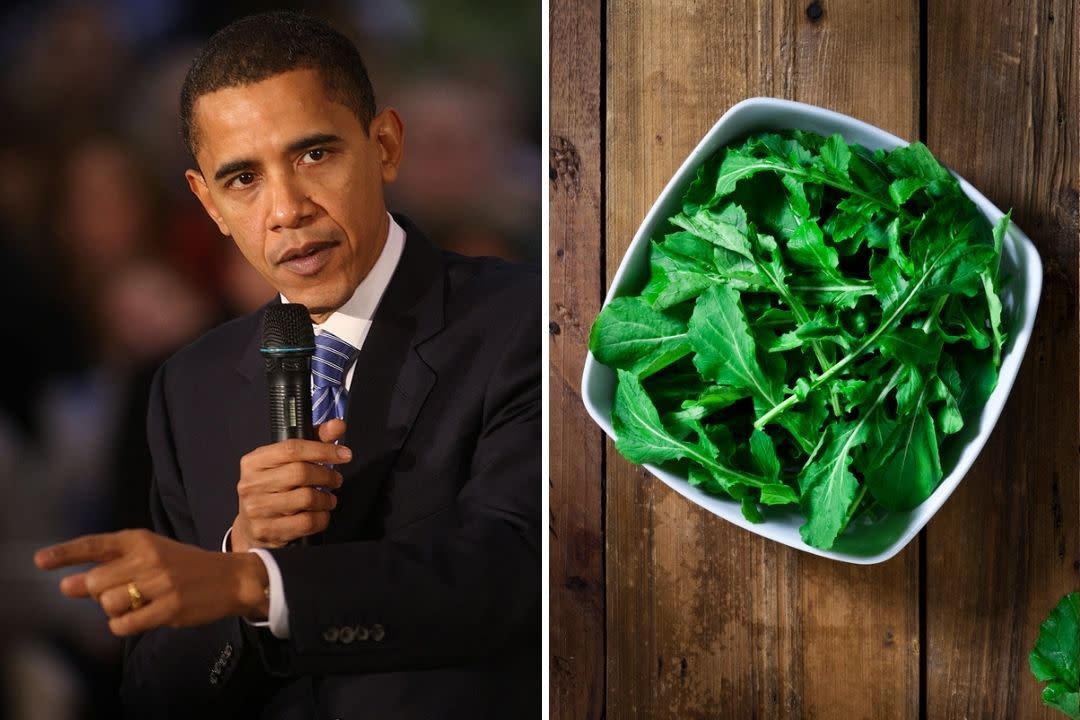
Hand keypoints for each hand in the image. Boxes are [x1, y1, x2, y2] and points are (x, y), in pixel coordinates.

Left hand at [33, 529, 268, 635]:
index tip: (39, 562)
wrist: (230, 578)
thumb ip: (109, 567)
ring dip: (114, 610)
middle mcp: (148, 558)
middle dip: (97, 593)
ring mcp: (160, 584)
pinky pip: (124, 625)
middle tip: (118, 591)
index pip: (95, 545)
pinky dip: (123, 625)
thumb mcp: (149, 556)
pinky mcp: (169, 608)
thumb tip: (66, 585)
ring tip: (135, 603)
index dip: (65, 554)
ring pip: (108, 604)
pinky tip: (139, 617)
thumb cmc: (183, 567)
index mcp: (141, 539)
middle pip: (95, 582)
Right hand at [231, 419, 349, 551]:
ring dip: (326, 499)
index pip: (292, 448)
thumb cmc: (274, 487)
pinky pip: (306, 522)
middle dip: (327, 476)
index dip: (323, 449)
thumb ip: (314, 440)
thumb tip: (338, 425)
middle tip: (336, 480)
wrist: (250, 526)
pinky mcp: (266, 530)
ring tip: (329, 499)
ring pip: (306, 499)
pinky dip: (322, 518)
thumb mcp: (287, 462)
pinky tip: (321, 514)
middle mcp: (251, 484)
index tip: (344, 454)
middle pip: (301, 473)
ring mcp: (256, 509)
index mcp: (254, 461)